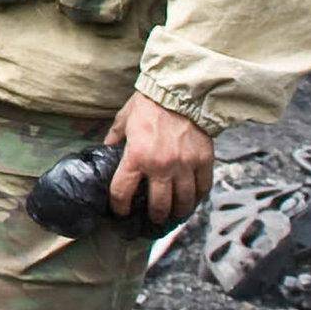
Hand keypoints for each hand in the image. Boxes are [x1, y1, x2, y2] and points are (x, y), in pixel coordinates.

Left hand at [104, 93, 213, 224]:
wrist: (182, 91)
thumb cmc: (150, 104)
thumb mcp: (125, 119)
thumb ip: (115, 138)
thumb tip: (106, 150)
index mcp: (137, 156)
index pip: (123, 191)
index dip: (119, 206)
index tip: (120, 210)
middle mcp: (161, 166)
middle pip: (158, 205)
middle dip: (154, 215)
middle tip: (153, 218)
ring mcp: (185, 166)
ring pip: (183, 201)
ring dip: (178, 212)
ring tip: (174, 215)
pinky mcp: (204, 161)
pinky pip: (202, 188)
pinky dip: (198, 198)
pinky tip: (193, 201)